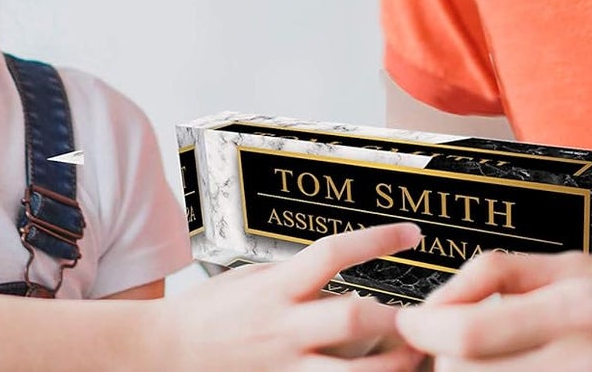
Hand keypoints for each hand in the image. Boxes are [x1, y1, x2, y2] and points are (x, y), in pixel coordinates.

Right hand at [158, 222, 427, 371]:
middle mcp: (284, 328)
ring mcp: (285, 367)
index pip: (334, 253)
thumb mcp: (253, 277)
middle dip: (396, 319)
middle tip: (425, 315)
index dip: (377, 240)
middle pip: (352, 320)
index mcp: (278, 287)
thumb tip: (338, 265)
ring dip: (392, 367)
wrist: (166, 353)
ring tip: (417, 357)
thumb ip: (296, 276)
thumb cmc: (210, 311)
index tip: (412, 233)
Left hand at [394, 252, 591, 370]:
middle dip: (440, 355)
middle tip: (444, 335)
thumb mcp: (574, 264)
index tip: (409, 320)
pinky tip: (503, 370)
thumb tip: (444, 299)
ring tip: (476, 353)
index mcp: (577, 310)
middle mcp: (581, 363)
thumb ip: (505, 273)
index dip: (425, 330)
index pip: (471, 335)